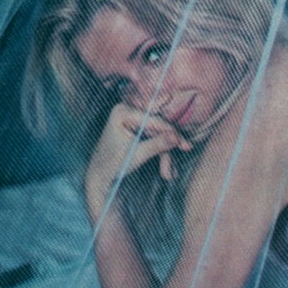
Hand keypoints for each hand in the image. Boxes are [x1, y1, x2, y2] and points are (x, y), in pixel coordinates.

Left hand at [85, 104, 191, 220]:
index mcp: (122, 111)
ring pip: (158, 135)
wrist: (100, 176)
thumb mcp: (137, 155)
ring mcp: (133, 120)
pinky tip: (166, 170)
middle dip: (168, 147)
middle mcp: (127, 111)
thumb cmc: (113, 164)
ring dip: (165, 155)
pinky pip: (154, 139)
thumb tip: (177, 138)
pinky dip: (161, 154)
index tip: (186, 145)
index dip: (172, 133)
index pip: (154, 121)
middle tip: (185, 154)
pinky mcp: (137, 130)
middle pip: (158, 128)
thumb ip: (157, 144)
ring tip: (168, 174)